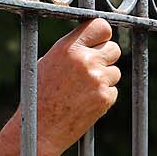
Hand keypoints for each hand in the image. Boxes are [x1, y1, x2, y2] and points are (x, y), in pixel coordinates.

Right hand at [32, 19, 121, 155]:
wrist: (40, 129)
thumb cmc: (40, 94)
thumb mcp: (50, 61)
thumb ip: (74, 49)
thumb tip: (95, 42)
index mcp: (69, 47)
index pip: (101, 26)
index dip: (102, 35)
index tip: (99, 42)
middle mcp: (85, 60)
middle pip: (114, 48)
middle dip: (106, 58)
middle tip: (92, 70)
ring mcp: (97, 80)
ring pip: (115, 72)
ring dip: (104, 79)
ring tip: (82, 90)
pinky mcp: (105, 98)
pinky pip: (113, 91)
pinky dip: (103, 97)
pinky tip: (84, 103)